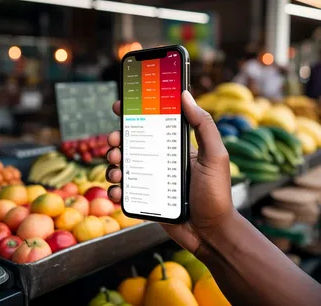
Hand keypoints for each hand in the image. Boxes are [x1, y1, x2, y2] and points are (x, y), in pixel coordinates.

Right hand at [106, 90, 234, 254]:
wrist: (211, 232)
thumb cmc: (216, 193)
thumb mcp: (215, 155)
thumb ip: (203, 125)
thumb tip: (186, 96)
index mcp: (175, 147)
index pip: (152, 124)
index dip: (135, 114)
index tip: (120, 106)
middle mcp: (161, 160)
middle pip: (132, 144)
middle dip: (118, 139)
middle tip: (114, 141)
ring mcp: (152, 180)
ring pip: (124, 165)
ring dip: (113, 163)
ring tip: (115, 167)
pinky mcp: (146, 198)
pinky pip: (126, 190)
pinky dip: (116, 190)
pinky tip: (118, 191)